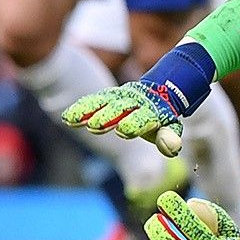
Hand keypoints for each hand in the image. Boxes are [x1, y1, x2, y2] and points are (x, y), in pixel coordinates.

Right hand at [62, 82, 184, 154]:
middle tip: (95, 125)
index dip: (134, 123)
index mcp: (151, 110)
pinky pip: (93, 101)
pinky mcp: (108, 97)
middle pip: (120, 108)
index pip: (143, 117)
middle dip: (108, 115)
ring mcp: (119, 97)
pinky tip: (68, 117)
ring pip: (103, 102)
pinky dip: (81, 108)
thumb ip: (169, 137)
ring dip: (88, 111)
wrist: (157, 91)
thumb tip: (172, 148)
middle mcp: (133, 101)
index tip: (123, 129)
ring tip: (73, 119)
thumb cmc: (161, 117)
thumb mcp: (170, 126)